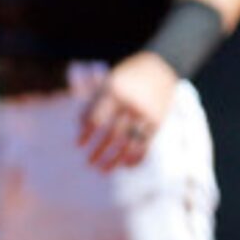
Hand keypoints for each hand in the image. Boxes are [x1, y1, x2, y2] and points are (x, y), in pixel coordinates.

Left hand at [81, 52, 179, 170]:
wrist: (160, 69)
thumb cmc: (126, 78)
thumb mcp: (108, 83)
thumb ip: (93, 102)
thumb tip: (80, 125)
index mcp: (114, 93)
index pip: (96, 119)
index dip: (86, 134)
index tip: (79, 145)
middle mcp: (130, 105)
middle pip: (112, 135)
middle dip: (99, 151)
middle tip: (90, 163)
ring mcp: (145, 115)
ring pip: (128, 143)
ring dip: (115, 160)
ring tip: (104, 170)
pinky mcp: (157, 122)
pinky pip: (145, 145)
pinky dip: (135, 158)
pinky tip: (126, 165)